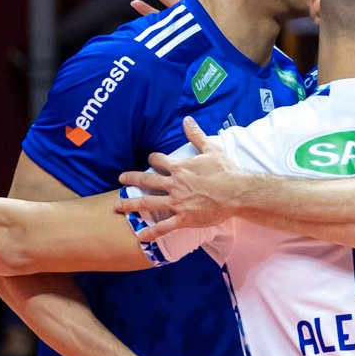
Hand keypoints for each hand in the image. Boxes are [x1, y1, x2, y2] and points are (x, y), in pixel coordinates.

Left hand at [116, 117, 240, 240]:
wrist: (236, 193)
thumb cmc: (226, 171)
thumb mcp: (212, 149)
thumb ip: (196, 135)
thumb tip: (187, 119)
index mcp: (179, 168)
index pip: (159, 161)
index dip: (153, 159)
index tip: (151, 159)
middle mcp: (174, 185)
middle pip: (146, 181)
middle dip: (132, 179)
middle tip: (121, 179)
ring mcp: (177, 203)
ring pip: (148, 203)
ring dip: (131, 204)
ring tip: (118, 206)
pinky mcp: (184, 218)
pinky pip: (163, 227)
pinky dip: (151, 232)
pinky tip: (140, 236)